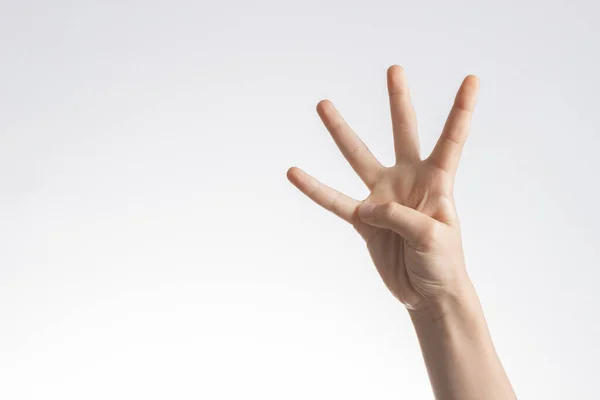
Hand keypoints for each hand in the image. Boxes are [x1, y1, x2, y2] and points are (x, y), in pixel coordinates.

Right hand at [287, 66, 479, 310]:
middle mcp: (409, 181)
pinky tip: (295, 172)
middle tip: (394, 70)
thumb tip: (368, 206)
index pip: (451, 139)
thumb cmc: (443, 263)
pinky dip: (315, 189)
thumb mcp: (433, 238)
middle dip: (399, 101)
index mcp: (437, 182)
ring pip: (358, 157)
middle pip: (402, 132)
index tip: (472, 79)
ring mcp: (384, 198)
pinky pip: (335, 201)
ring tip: (324, 105)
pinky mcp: (364, 220)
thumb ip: (401, 217)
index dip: (461, 110)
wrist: (427, 293)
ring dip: (341, 132)